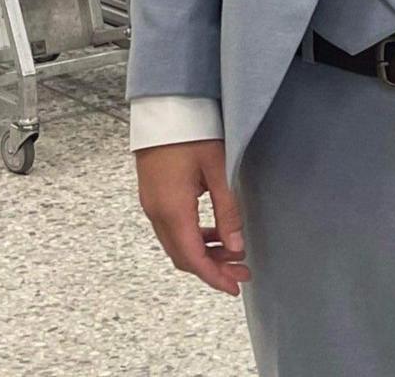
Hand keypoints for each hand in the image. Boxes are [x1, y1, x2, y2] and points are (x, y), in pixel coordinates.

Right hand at [136, 139, 248, 295]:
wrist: (164, 107)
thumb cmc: (193, 132)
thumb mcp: (218, 169)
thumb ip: (228, 210)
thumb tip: (236, 248)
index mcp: (172, 209)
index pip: (192, 257)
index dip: (213, 277)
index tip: (234, 288)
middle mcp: (157, 212)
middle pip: (183, 255)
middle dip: (213, 268)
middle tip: (242, 272)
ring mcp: (152, 204)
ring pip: (177, 243)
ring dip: (204, 253)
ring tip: (235, 254)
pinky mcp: (154, 196)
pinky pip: (173, 228)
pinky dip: (194, 237)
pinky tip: (215, 234)